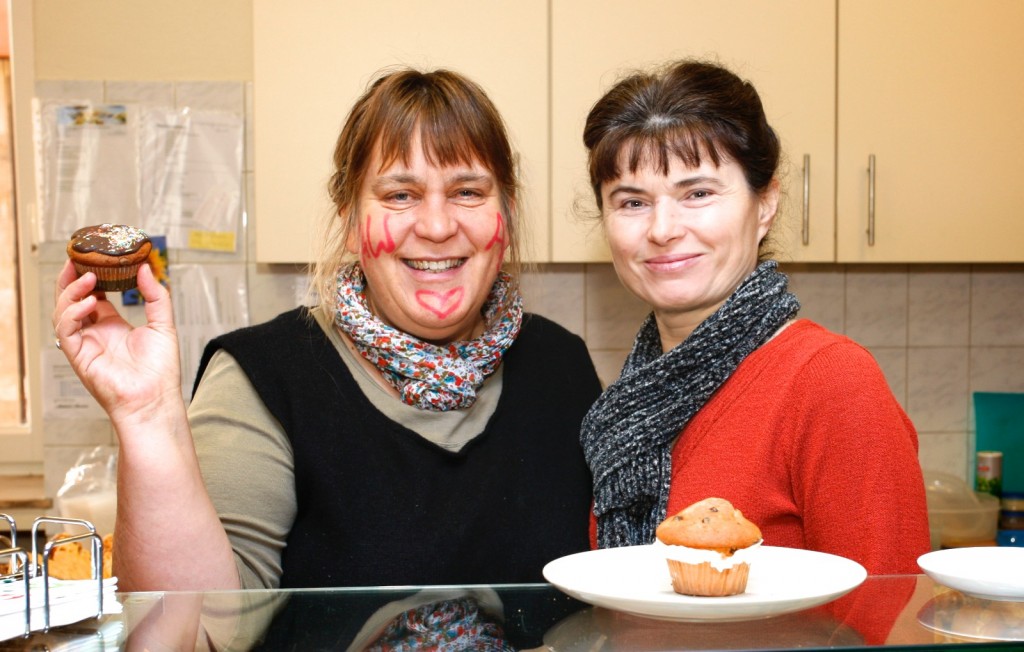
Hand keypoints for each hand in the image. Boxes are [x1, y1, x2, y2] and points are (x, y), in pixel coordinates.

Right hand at [53, 261, 181, 421]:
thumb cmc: (160, 370)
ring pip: (63, 311)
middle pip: (72, 300)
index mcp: (113, 326)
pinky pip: (66, 329)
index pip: (94, 295)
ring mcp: (85, 344)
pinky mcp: (79, 355)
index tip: (94, 258)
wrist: (155, 399)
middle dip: (71, 279)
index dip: (90, 276)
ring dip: (72, 291)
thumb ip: (156, 296)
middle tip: (77, 259)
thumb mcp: (163, 324)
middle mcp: (96, 333)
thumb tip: (146, 268)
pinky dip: (73, 312)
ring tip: (89, 277)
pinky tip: (91, 302)